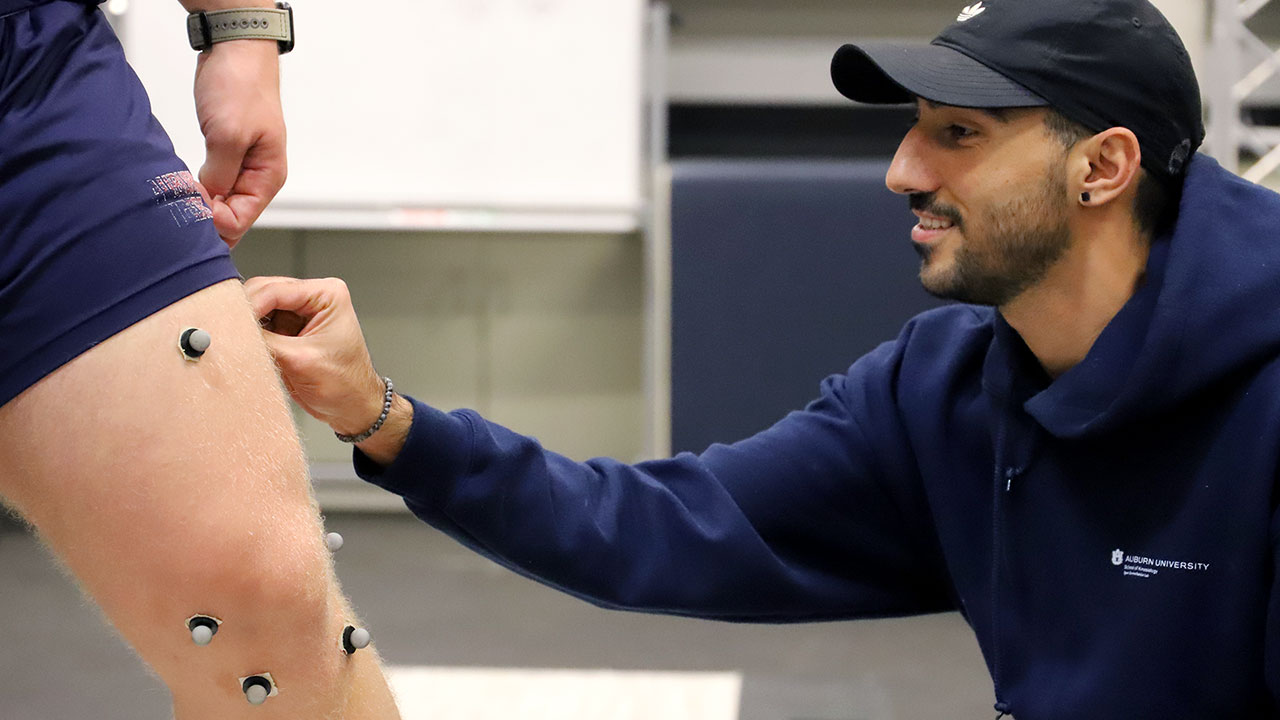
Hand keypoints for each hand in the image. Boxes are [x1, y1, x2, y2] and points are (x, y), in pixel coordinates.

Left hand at [193, 40, 286, 247]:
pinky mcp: (224, 154)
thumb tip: (208, 203)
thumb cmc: (241, 85)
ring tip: (179, 187)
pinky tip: (182, 181)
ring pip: (219, 203)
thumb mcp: (228, 135)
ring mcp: (241, 166)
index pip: (239, 221)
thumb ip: (220, 176)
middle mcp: (258, 176)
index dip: (211, 217)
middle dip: (204, 213)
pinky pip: (211, 184)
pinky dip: (196, 188)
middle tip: (181, 195)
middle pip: (230, 218)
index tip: (190, 196)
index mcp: (268, 176)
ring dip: (198, 201)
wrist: (235, 49)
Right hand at [243, 277, 385, 435]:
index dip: (250, 306)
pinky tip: (247, 349)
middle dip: (246, 314)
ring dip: (247, 326)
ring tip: (239, 345)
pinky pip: (260, 325)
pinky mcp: (289, 329)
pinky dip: (251, 337)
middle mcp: (314, 297)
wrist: (353, 408)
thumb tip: (233, 332)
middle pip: (263, 292)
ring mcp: (300, 312)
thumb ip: (266, 342)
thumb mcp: (302, 361)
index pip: (275, 289)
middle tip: (228, 336)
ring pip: (258, 308)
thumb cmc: (345, 385)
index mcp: (327, 294)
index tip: (230, 325)